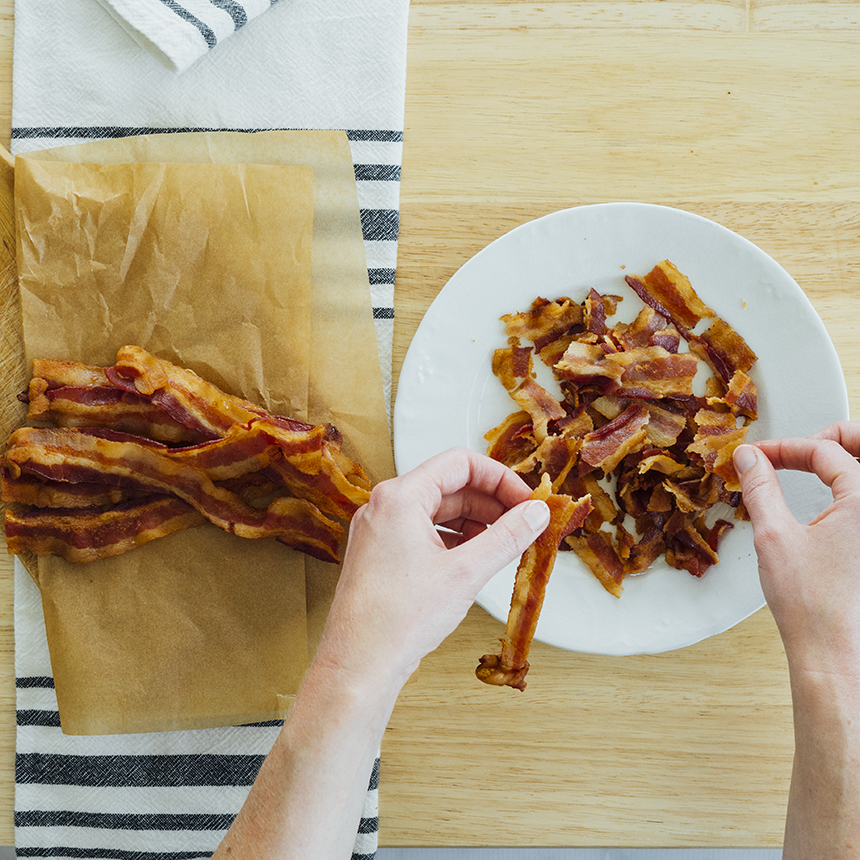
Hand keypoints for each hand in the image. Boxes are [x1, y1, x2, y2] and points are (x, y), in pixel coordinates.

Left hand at [316, 447, 550, 688]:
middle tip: (523, 522)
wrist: (359, 664)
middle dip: (490, 502)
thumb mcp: (465, 573)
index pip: (459, 463)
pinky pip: (425, 532)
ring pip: (438, 510)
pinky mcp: (383, 554)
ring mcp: (381, 531)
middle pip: (450, 485)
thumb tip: (535, 514)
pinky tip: (476, 558)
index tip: (525, 499)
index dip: (499, 478)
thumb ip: (507, 537)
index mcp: (399, 497)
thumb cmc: (396, 619)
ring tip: (505, 543)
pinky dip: (454, 540)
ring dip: (475, 522)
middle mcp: (385, 507)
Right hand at [733, 424, 859, 677]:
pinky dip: (852, 486)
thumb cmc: (812, 605)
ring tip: (818, 460)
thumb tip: (750, 458)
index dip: (785, 448)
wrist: (834, 651)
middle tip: (802, 446)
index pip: (826, 450)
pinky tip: (833, 493)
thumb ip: (761, 487)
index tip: (759, 457)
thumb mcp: (774, 535)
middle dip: (833, 437)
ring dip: (847, 458)